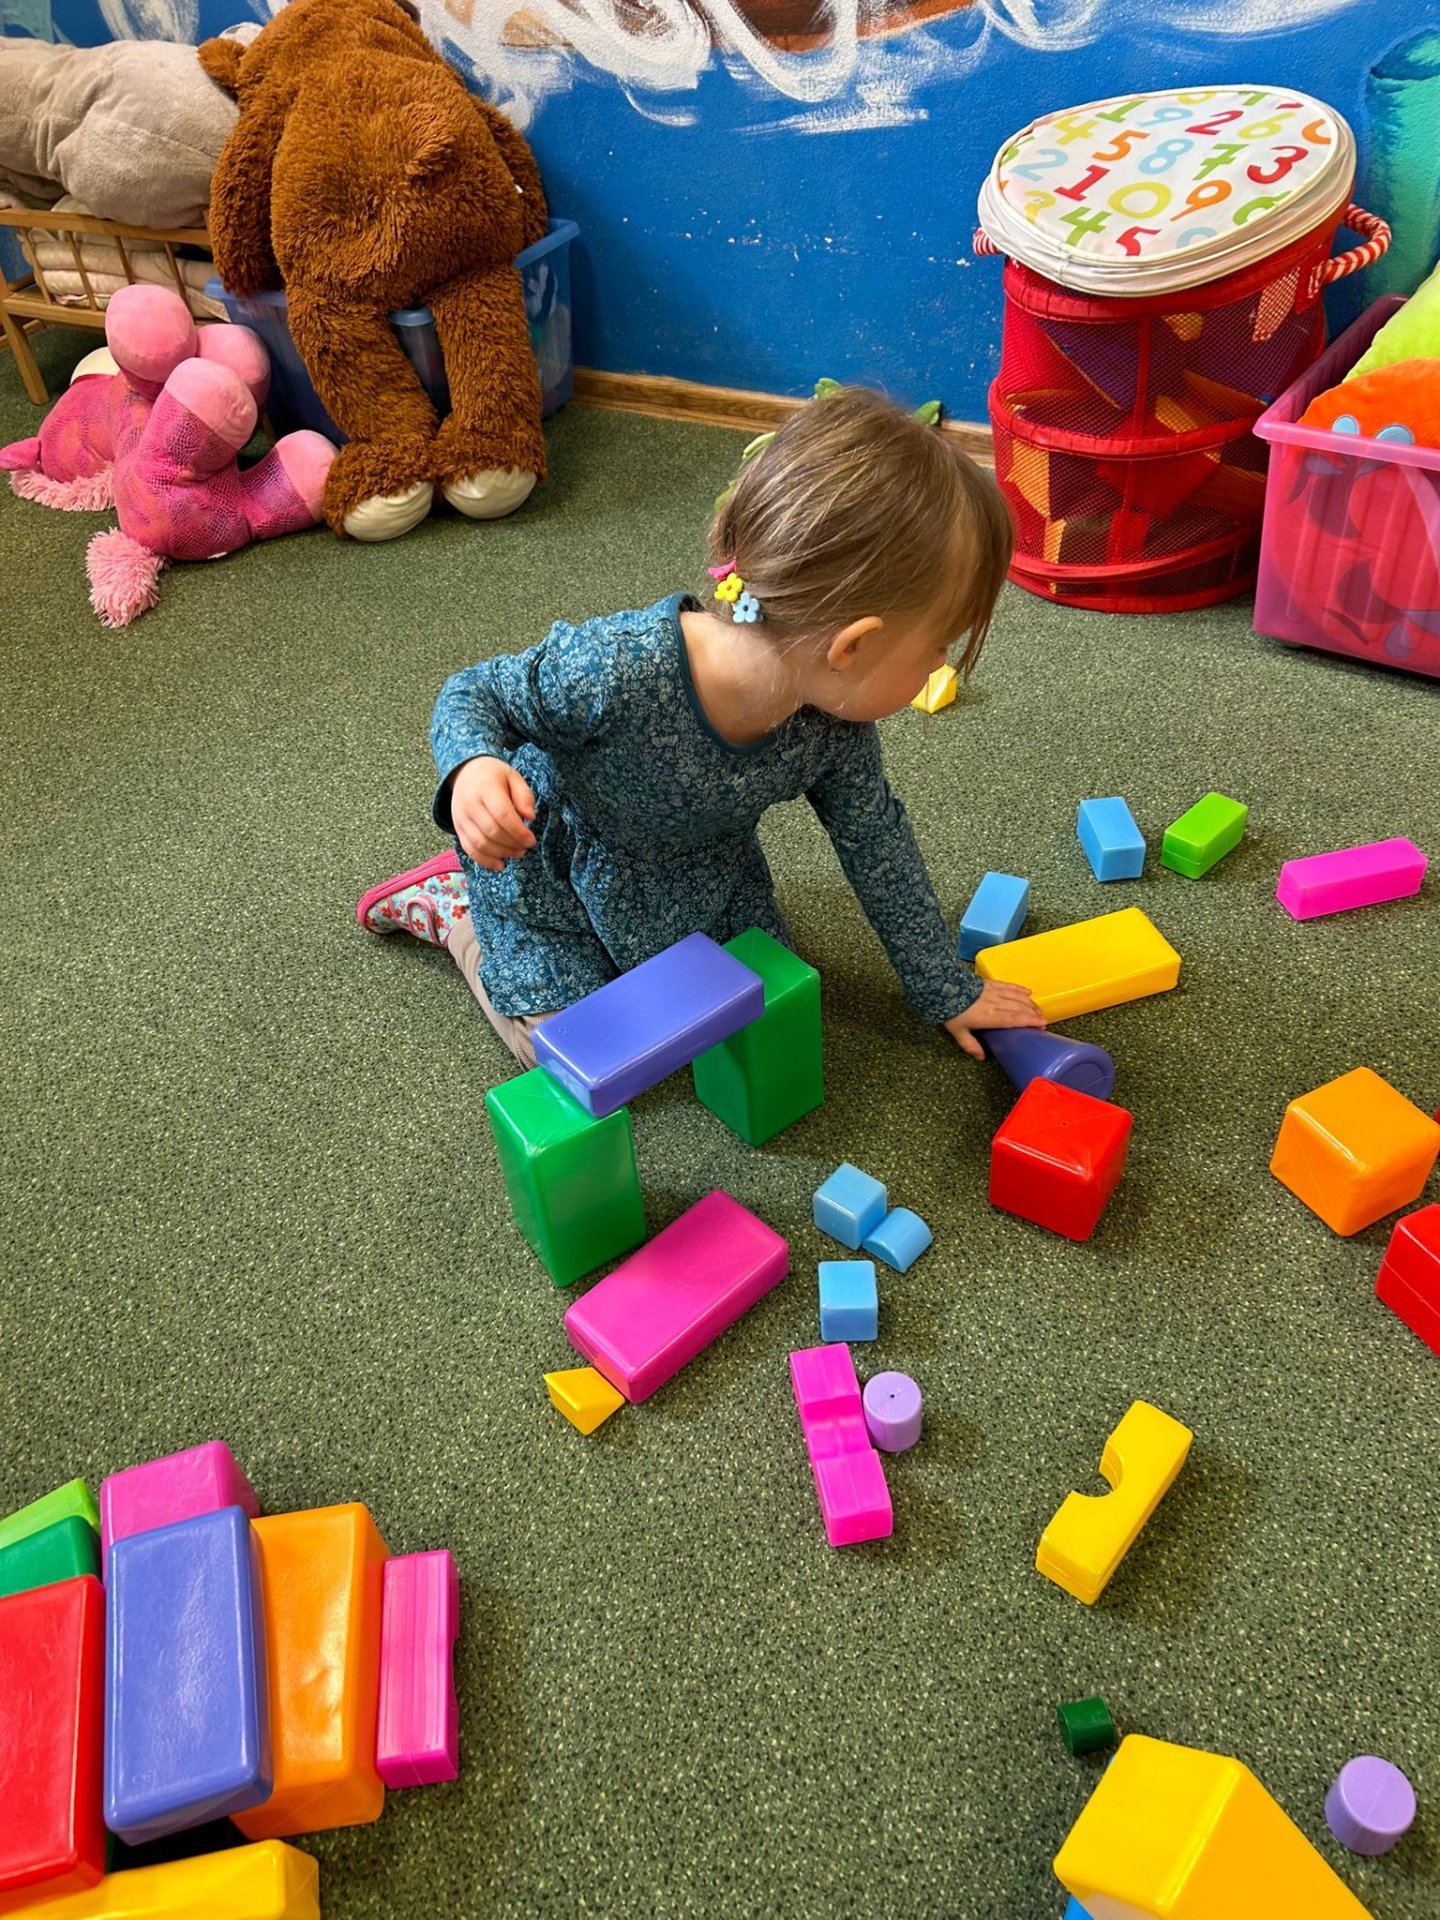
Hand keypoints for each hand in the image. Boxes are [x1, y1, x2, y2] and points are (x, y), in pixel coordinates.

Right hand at [449, 757, 536, 871]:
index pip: (502, 814)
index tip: (531, 840)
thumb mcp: (513, 777)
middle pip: (491, 831)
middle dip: (512, 844)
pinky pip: (469, 849)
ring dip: (501, 853)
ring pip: (480, 843)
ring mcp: (460, 817)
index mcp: (485, 787)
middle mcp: (469, 803)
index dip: (518, 831)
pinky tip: (500, 865)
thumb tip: (530, 817)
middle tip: (526, 847)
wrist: (465, 773)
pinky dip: (485, 861)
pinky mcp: (457, 828)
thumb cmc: (494, 776)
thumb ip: (524, 796)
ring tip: (517, 853)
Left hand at [944, 981, 1045, 1060]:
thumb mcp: (958, 1031)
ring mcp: (992, 992)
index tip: (1042, 1024)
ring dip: (1029, 1002)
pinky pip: (1008, 985)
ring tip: (1037, 1008)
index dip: (1029, 1021)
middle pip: (1019, 1007)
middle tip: (1043, 1019)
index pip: (1014, 1019)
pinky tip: (1027, 991)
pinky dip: (1019, 989)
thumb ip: (970, 1045)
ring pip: (1016, 996)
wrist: (942, 987)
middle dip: (1033, 1013)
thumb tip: (981, 1058)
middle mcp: (994, 1003)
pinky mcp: (989, 983)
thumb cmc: (950, 1010)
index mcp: (988, 1016)